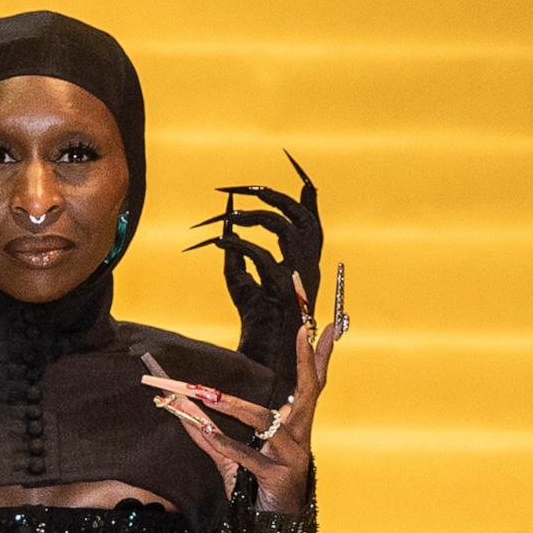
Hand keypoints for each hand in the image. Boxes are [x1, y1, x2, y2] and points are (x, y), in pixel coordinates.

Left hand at [143, 317, 339, 513]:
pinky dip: (226, 445)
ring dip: (233, 406)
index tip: (325, 326)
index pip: (312, 385)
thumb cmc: (255, 490)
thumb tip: (178, 407)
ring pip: (265, 421)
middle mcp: (300, 437)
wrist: (270, 531)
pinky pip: (248, 457)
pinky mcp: (279, 478)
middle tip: (304, 331)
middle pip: (311, 391)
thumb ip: (205, 431)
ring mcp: (293, 457)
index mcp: (294, 428)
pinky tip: (208, 435)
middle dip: (308, 360)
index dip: (317, 356)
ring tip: (203, 395)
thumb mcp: (229, 456)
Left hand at [184, 150, 324, 394]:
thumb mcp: (240, 284)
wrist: (265, 362)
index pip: (313, 221)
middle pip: (304, 216)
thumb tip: (223, 230)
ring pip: (287, 228)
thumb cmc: (254, 325)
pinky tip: (220, 242)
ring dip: (256, 217)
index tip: (297, 169)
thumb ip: (236, 257)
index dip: (307, 194)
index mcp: (303, 264)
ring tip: (230, 218)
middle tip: (246, 189)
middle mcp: (308, 268)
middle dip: (276, 196)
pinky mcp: (284, 289)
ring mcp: (300, 279)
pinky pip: (262, 254)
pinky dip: (239, 243)